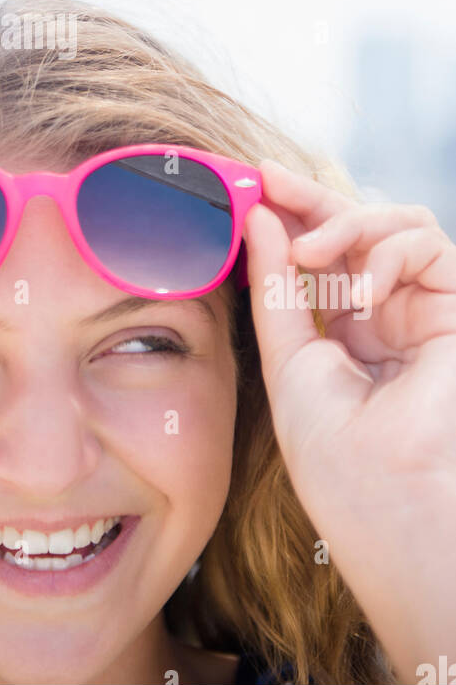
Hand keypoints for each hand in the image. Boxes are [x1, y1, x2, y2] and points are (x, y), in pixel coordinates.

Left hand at [243, 160, 455, 680]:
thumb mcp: (288, 361)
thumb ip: (277, 287)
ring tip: (310, 253)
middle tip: (268, 178)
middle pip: (353, 230)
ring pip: (394, 225)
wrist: (390, 506)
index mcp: (343, 335)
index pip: (317, 257)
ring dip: (346, 223)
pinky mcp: (455, 311)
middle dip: (310, 198)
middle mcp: (385, 318)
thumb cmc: (337, 459)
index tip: (249, 184)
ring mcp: (422, 313)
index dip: (287, 215)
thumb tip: (261, 216)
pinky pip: (427, 244)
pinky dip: (387, 250)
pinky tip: (358, 291)